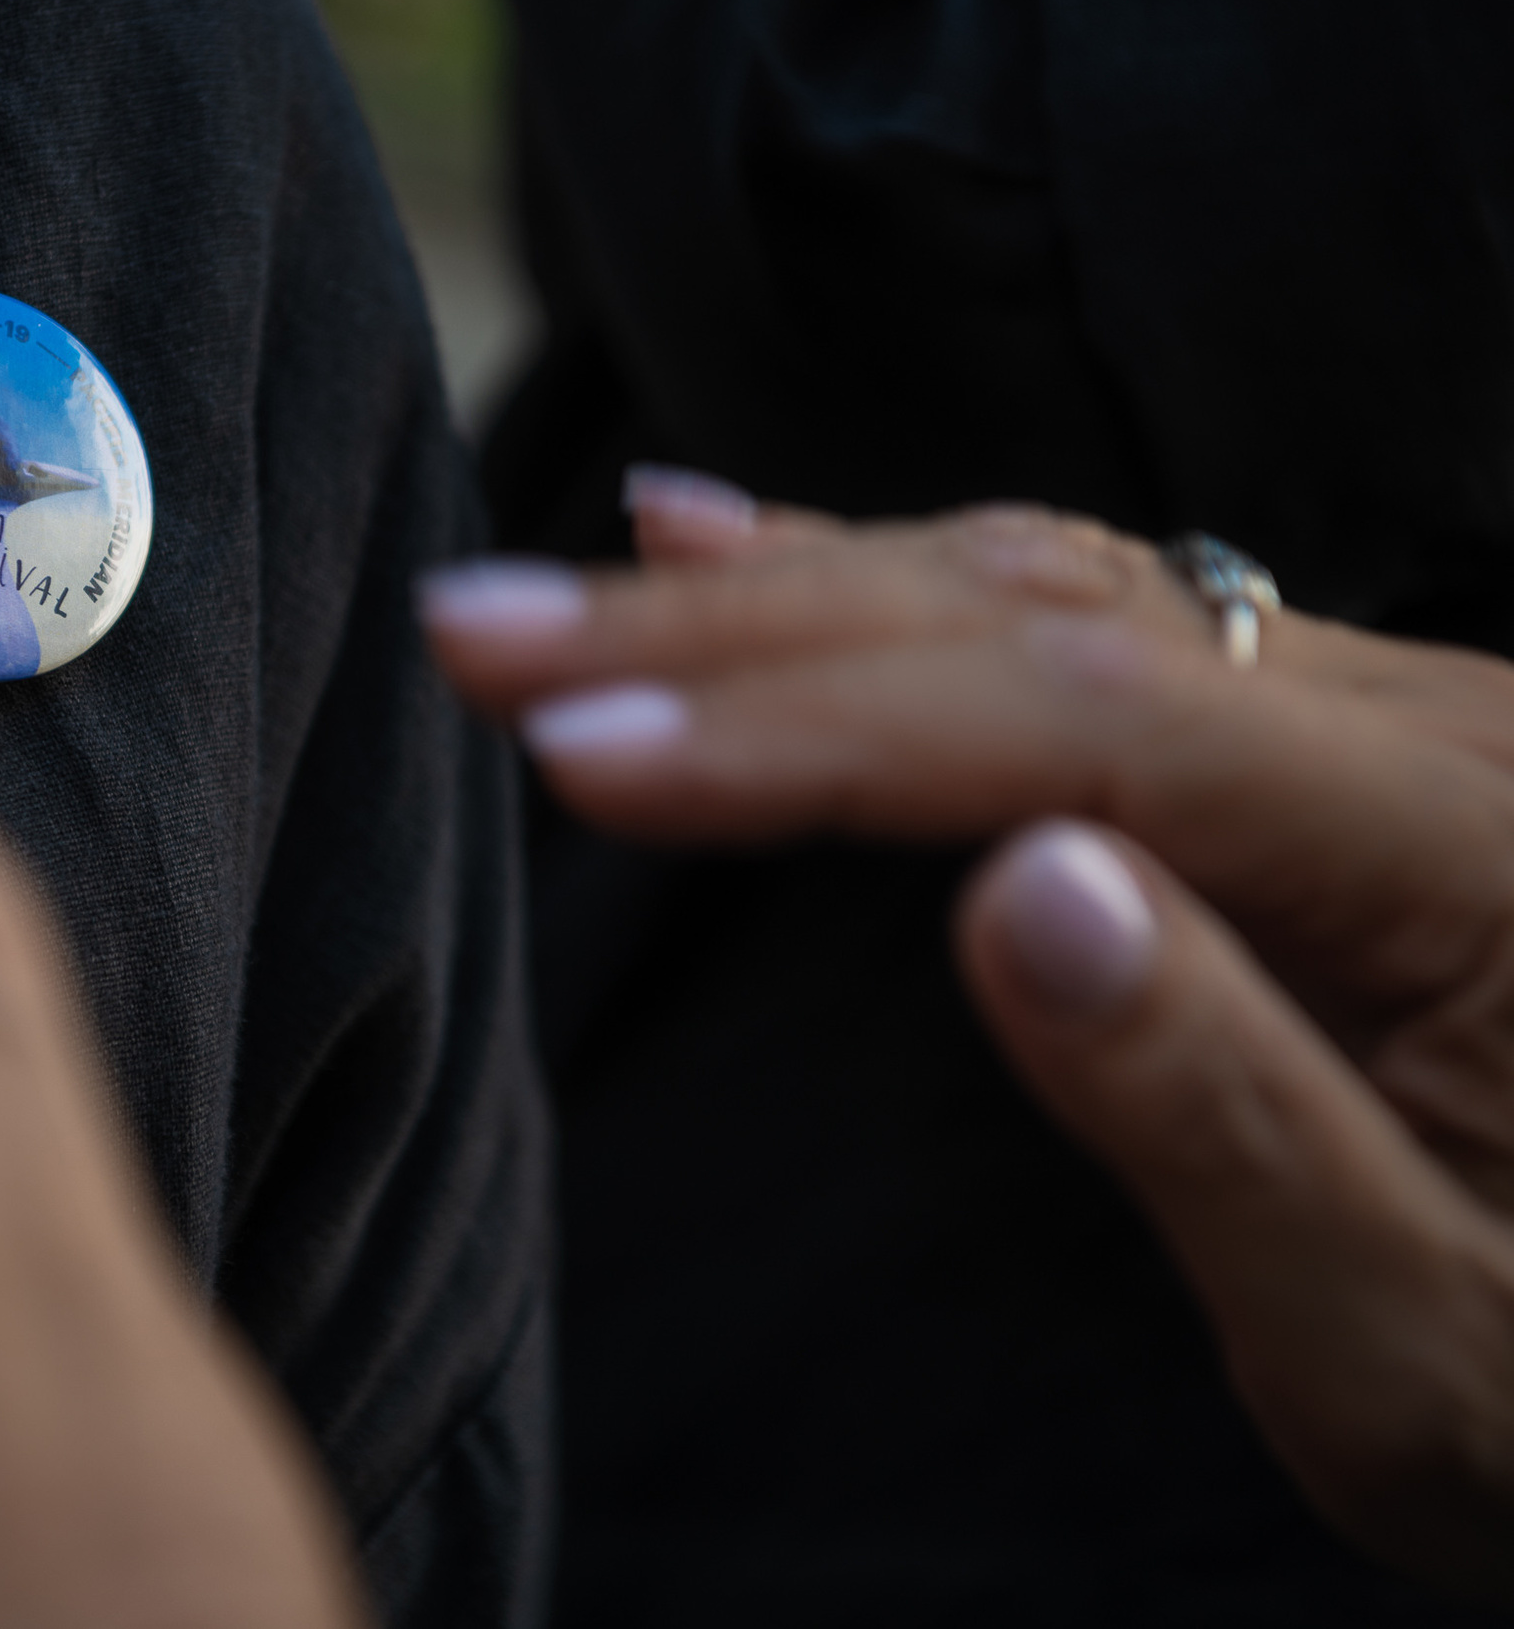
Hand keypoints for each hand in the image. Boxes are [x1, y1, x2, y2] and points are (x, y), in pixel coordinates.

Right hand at [423, 469, 1513, 1600]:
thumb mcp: (1429, 1348)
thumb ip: (1236, 1117)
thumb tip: (1017, 889)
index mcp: (1469, 854)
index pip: (1081, 726)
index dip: (812, 732)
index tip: (577, 759)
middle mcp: (1418, 727)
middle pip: (1023, 611)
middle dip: (725, 627)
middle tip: (471, 633)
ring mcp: (1362, 714)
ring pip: (1025, 587)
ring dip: (767, 595)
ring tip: (554, 604)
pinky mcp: (1301, 743)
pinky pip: (1067, 611)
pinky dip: (874, 578)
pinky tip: (728, 536)